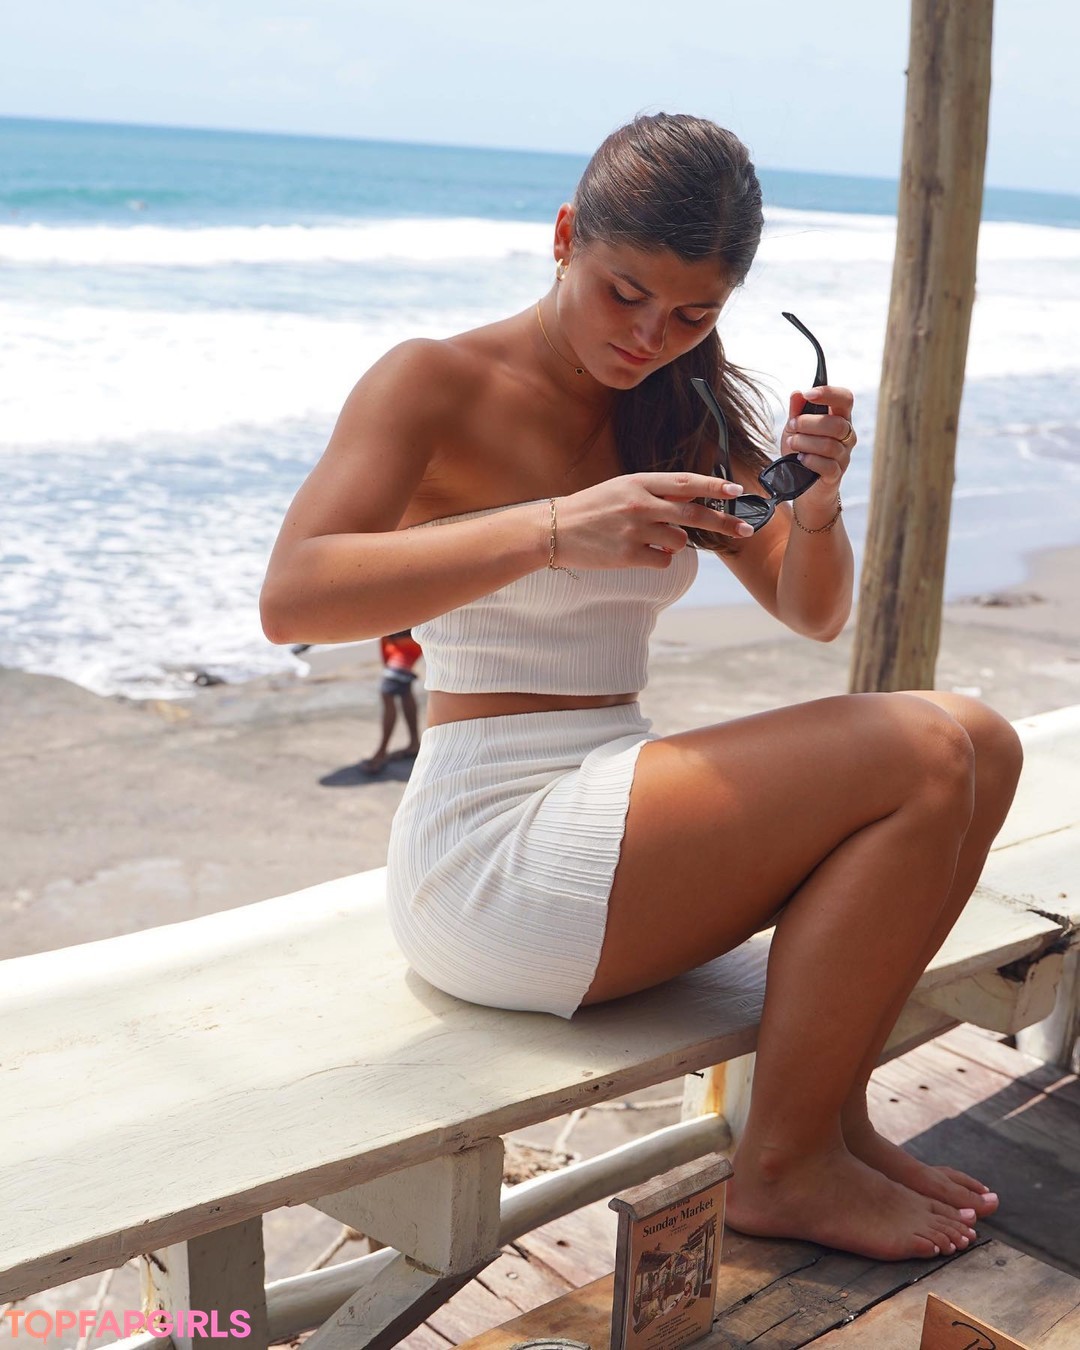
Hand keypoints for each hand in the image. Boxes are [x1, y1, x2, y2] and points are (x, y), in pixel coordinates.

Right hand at [550, 471, 752, 570]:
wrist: (555, 530)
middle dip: (724, 522)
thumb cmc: (592, 509)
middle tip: (745, 529)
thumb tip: (691, 497)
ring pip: (679, 540)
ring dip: (673, 542)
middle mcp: (640, 504)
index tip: (736, 492)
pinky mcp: (629, 555)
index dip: (714, 487)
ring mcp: (634, 530)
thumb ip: (655, 492)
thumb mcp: (623, 489)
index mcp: (639, 482)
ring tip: (647, 538)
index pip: (685, 482)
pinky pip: (663, 560)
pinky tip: (637, 552)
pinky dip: (658, 558)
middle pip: (693, 514)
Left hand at [782, 384, 856, 510]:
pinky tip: (800, 459)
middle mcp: (847, 436)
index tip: (808, 394)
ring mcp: (843, 456)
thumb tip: (797, 394)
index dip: (829, 393)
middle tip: (792, 426)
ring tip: (791, 444)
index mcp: (840, 418)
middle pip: (837, 423)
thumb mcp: (794, 430)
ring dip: (805, 442)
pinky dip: (811, 460)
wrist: (801, 485)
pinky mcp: (836, 475)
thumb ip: (796, 412)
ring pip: (830, 445)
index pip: (846, 399)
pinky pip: (828, 465)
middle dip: (809, 423)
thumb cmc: (800, 452)